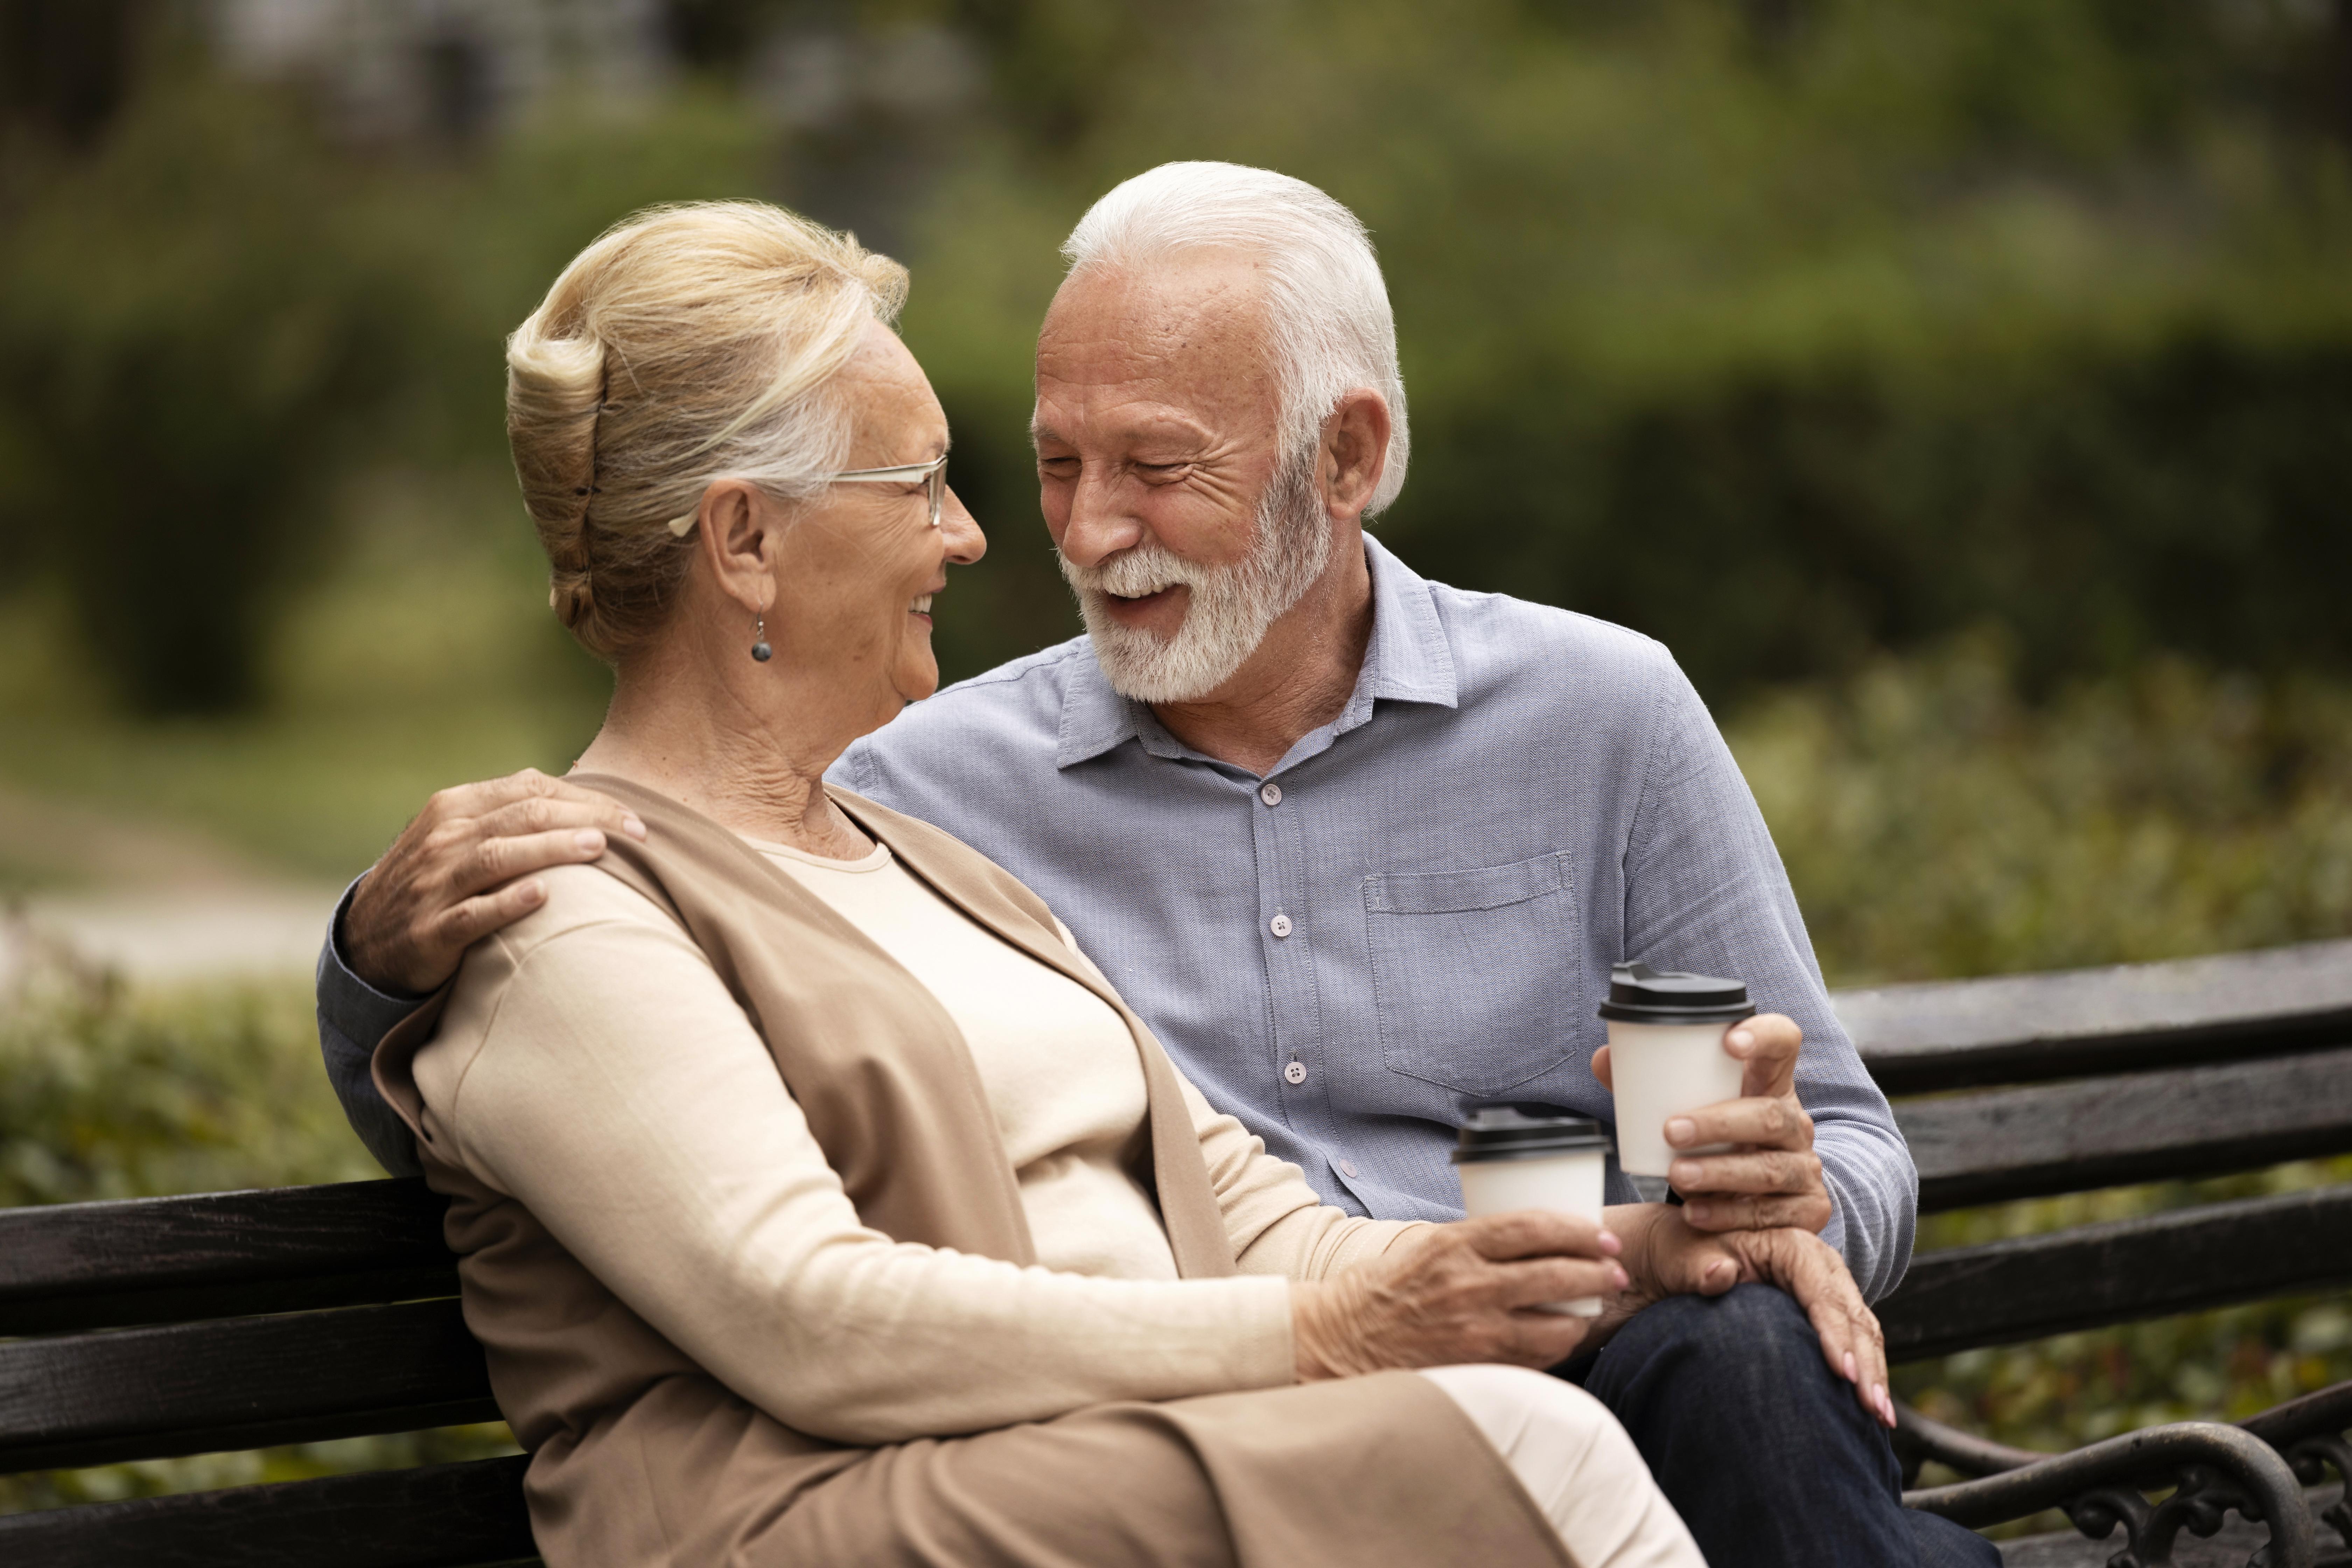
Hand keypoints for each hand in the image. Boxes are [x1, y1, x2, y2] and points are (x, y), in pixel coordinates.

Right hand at [343, 770, 646, 994]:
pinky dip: (507, 903)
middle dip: (585, 819)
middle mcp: (443, 839)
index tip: (634, 817)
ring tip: (598, 848)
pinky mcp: (431, 930)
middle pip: (522, 816)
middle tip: (636, 833)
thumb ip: (510, 814)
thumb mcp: (461, 835)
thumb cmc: (435, 881)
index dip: (588, 799)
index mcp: (455, 807)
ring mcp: (434, 883)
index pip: (531, 789)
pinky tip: (542, 896)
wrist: (366, 940)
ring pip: (497, 857)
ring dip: (551, 850)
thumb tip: (582, 800)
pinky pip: (473, 913)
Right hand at [1290, 1212, 1628, 1379]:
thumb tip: (1536, 1240)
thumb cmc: (1385, 1289)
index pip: (1531, 1228)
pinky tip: (1564, 1338)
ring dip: (1584, 1316)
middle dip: (1596, 1272)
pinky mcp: (1474, 1366)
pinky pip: (1533, 1359)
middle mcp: (1466, 1285)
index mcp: (1454, 1245)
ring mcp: (1472, 1330)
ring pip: (1553, 1325)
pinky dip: (1555, 1348)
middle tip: (1616, 1270)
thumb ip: (1477, 1244)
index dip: (1577, 1230)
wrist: (1341, 1338)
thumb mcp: (1429, 1247)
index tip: (1603, 1235)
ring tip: (1595, 1307)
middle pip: (1553, 1274)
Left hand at [1593, 1012, 1832, 1233]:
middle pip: (1770, 1114)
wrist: (1745, 1199)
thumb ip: (1647, 1084)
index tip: (1729, 1042)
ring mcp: (1806, 1166)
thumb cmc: (1713, 1141)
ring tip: (1676, 1176)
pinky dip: (1729, 1215)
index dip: (1764, 1035)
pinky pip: (1773, 1214)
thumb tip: (1604, 1060)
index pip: (1783, 1042)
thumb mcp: (1690, 1110)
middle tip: (1671, 1130)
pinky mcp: (1809, 1207)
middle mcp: (1795, 1122)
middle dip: (1719, 1123)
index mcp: (1770, 1083)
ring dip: (1720, 1172)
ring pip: (1770, 1167)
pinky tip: (1696, 1213)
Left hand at [1604, 1205, 1893, 1427]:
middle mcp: (1817, 1264)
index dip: (1834, 1332)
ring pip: (1861, 1330)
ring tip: (1879, 1416)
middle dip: (1865, 1362)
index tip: (1842, 1371)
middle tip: (1871, 1407)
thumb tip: (1719, 1273)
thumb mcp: (1684, 1257)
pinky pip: (1854, 1340)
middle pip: (1851, 1314)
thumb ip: (1701, 1267)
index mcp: (1790, 1244)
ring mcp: (1825, 1287)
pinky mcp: (1824, 1311)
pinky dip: (1866, 1370)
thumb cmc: (1682, 1254)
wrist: (1679, 1255)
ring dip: (1873, 1373)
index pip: (1820, 1291)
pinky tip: (1872, 1404)